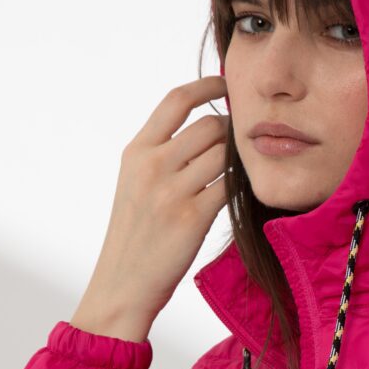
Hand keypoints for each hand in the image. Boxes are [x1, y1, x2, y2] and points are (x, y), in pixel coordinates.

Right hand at [70, 75, 230, 341]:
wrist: (123, 283)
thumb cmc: (136, 234)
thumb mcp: (134, 182)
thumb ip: (161, 152)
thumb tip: (205, 123)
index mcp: (136, 151)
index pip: (176, 100)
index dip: (208, 85)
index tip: (227, 84)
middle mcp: (152, 165)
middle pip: (210, 125)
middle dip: (233, 131)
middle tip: (243, 143)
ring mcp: (171, 191)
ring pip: (225, 153)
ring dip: (241, 158)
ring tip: (244, 168)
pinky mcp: (192, 217)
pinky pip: (231, 186)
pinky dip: (243, 185)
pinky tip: (245, 190)